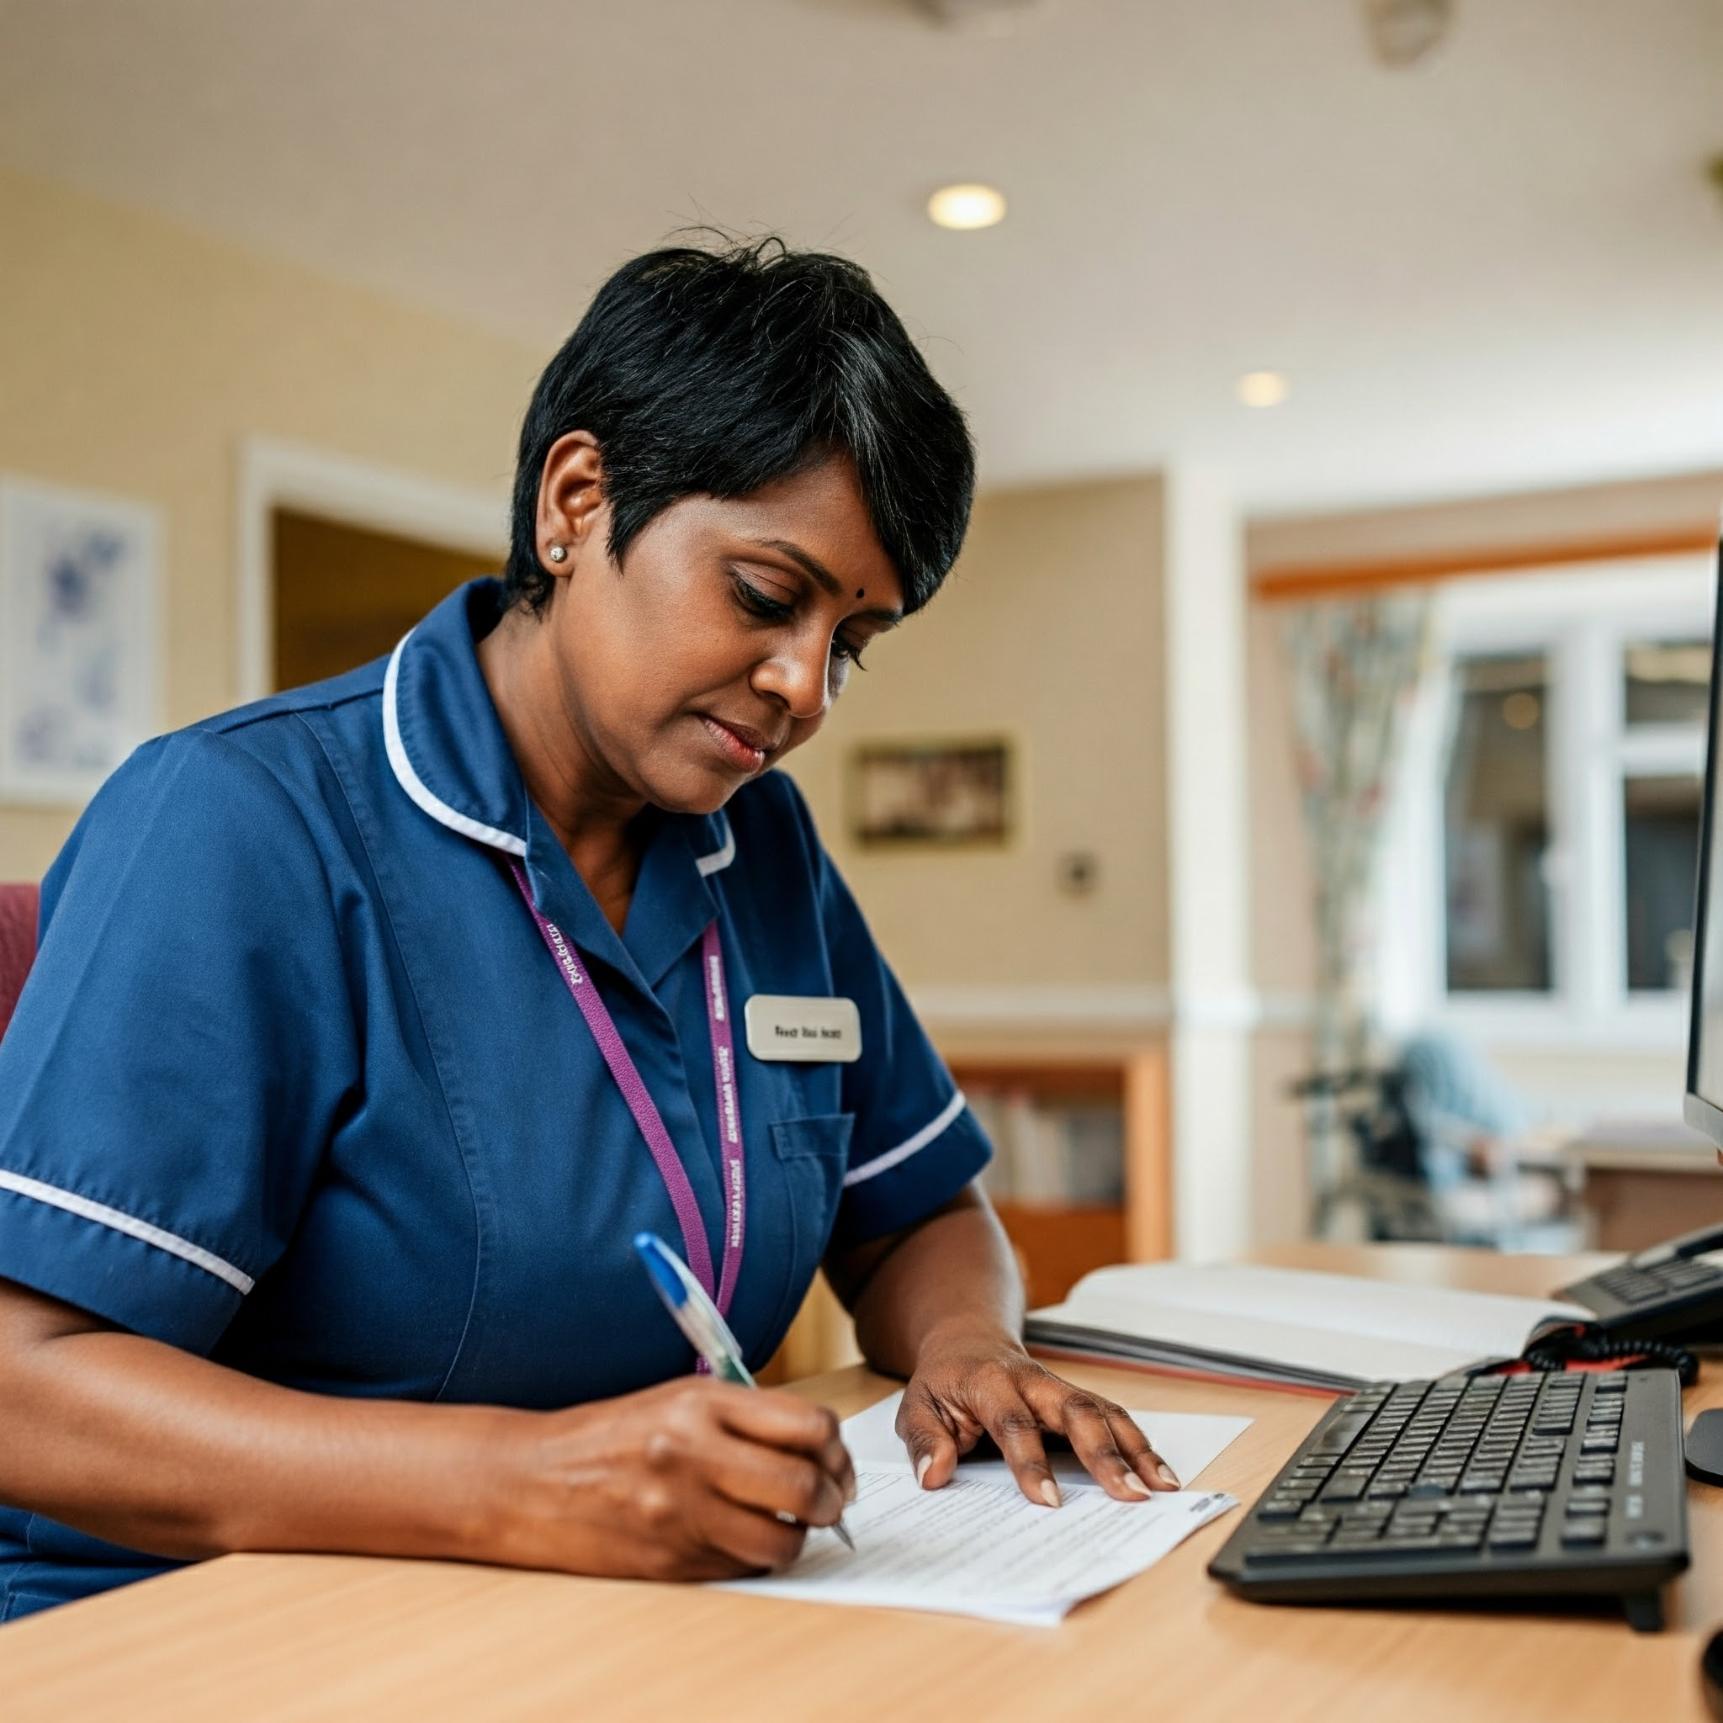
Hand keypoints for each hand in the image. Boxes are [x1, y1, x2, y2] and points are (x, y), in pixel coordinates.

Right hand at [492, 1378, 855, 1581]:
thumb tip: (818, 1448)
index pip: (808, 1424)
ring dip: (797, 1537)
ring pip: (782, 1541)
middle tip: (828, 1499)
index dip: (835, 1447)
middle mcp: (694, 1455)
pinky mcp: (670, 1562)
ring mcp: (681, 1514)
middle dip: (831, 1498)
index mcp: (701, 1404)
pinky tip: (740, 1537)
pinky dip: (755, 1557)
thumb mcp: (679, 1399)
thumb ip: (746, 1417)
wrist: (532, 1480)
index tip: (833, 1458)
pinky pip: (743, 1567)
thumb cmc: (612, 1435)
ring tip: (785, 1523)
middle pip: (804, 1486)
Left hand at [895, 1323, 1179, 1506]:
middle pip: (1076, 1411)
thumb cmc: (944, 1382)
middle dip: (1104, 1453)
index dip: (1030, 1462)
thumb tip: (933, 1474)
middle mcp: (1034, 1381)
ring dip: (1135, 1449)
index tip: (1049, 1501)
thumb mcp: (916, 1406)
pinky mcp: (1078, 1399)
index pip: (1013, 1422)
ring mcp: (1061, 1388)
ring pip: (1104, 1412)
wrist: (969, 1342)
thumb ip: (924, 1440)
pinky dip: (1140, 1445)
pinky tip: (1161, 1475)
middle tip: (1129, 1494)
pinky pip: (1113, 1418)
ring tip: (1161, 1488)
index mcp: (990, 1382)